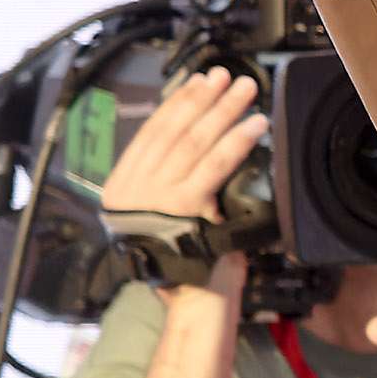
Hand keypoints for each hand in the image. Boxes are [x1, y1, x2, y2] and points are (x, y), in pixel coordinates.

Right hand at [103, 67, 262, 299]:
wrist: (193, 299)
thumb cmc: (187, 259)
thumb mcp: (164, 215)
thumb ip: (169, 183)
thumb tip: (195, 141)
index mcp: (123, 188)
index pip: (152, 132)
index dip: (178, 103)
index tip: (199, 82)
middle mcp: (134, 190)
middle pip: (174, 130)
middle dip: (204, 98)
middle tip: (228, 77)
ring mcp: (157, 198)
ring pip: (195, 141)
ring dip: (224, 111)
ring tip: (246, 92)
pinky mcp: (185, 206)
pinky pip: (216, 164)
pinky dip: (236, 141)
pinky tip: (253, 125)